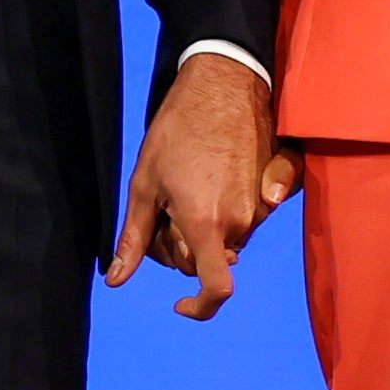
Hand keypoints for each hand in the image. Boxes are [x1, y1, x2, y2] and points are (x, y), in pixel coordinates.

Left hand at [107, 54, 293, 319]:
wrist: (225, 82)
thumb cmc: (177, 129)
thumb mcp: (144, 182)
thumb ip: (134, 237)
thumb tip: (116, 279)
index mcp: (206, 223)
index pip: (216, 288)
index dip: (199, 307)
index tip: (180, 305)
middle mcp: (240, 222)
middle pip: (209, 260)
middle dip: (185, 248)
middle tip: (165, 209)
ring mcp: (262, 206)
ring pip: (227, 239)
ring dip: (205, 226)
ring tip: (186, 185)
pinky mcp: (274, 189)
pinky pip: (246, 218)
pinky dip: (226, 209)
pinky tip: (211, 178)